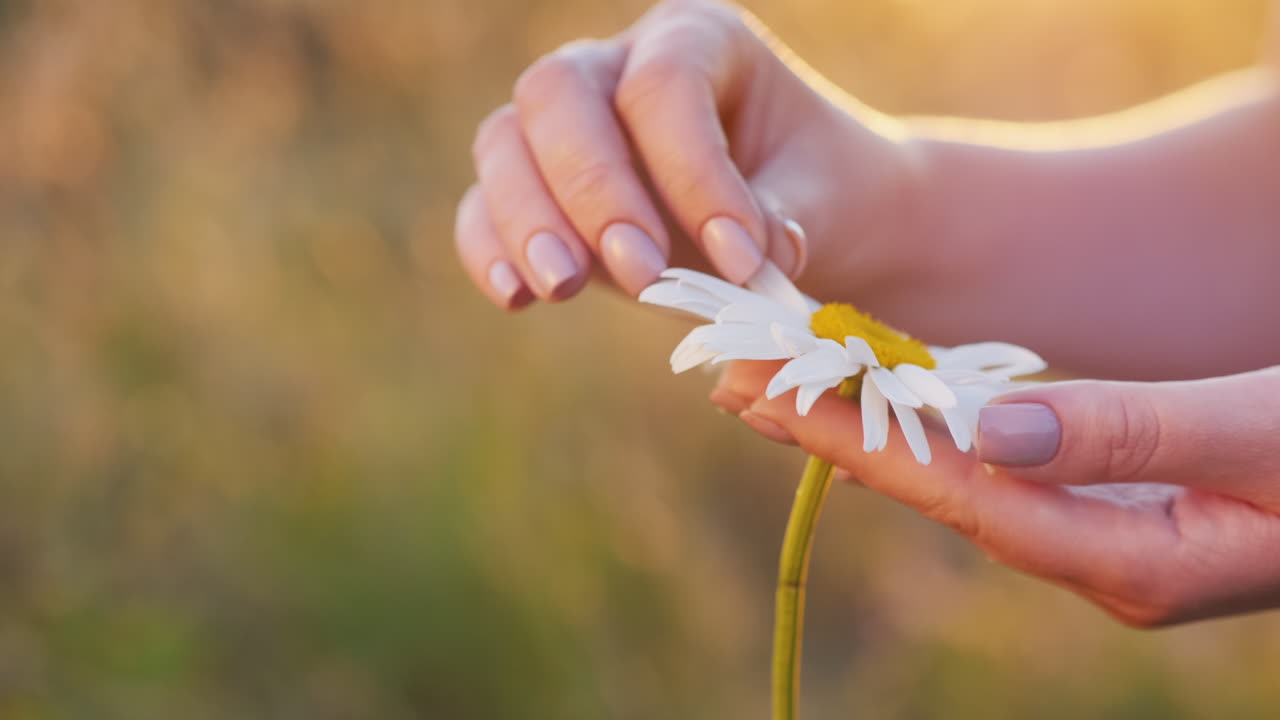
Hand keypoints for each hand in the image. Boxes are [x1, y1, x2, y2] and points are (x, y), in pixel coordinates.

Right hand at [454, 0, 916, 308]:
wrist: (800, 216)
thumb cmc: (814, 191)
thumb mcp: (820, 197)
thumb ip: (783, 217)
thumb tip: (748, 259)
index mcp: (697, 37)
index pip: (665, 85)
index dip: (695, 172)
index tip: (741, 260)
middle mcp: (614, 64)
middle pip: (561, 95)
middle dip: (594, 188)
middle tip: (641, 271)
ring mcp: (561, 127)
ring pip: (505, 143)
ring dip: (529, 220)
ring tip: (564, 288)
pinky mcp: (533, 193)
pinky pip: (482, 207)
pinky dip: (489, 251)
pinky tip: (517, 298)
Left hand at [713, 361, 1279, 626]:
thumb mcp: (1262, 435)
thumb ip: (1132, 436)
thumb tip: (988, 431)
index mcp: (1125, 559)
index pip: (957, 492)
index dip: (857, 438)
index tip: (767, 391)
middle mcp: (1100, 559)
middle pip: (939, 490)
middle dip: (835, 432)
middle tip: (733, 380)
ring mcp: (1109, 540)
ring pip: (963, 478)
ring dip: (876, 428)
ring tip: (785, 385)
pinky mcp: (1122, 510)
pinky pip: (1003, 470)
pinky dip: (939, 430)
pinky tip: (897, 408)